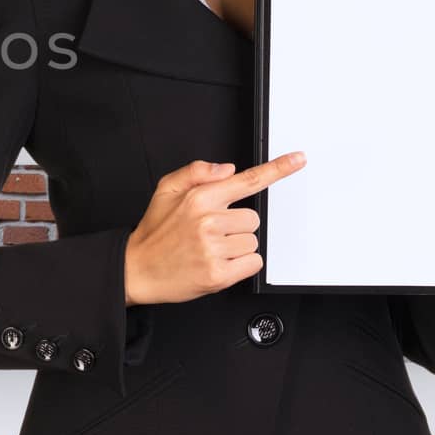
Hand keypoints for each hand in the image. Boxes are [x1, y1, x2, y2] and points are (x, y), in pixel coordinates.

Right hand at [124, 153, 306, 305]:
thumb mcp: (165, 190)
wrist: (136, 269)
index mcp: (198, 198)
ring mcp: (213, 248)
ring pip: (252, 241)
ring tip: (209, 249)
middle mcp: (207, 221)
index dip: (277, 170)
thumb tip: (227, 169)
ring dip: (237, 247)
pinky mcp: (218, 274)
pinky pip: (253, 263)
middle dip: (236, 226)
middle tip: (210, 233)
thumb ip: (195, 172)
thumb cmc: (154, 232)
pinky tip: (217, 263)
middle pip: (253, 219)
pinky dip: (240, 266)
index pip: (246, 180)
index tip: (298, 160)